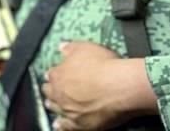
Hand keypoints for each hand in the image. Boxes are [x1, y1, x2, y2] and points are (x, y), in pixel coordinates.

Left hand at [42, 41, 157, 130]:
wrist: (120, 87)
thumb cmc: (104, 65)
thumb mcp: (84, 48)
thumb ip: (70, 48)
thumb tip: (61, 47)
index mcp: (58, 75)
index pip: (51, 75)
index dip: (55, 75)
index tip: (57, 75)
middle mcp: (59, 94)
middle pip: (50, 93)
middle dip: (51, 91)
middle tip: (54, 90)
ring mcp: (68, 111)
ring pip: (55, 110)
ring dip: (54, 107)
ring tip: (53, 106)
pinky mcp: (79, 125)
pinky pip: (66, 127)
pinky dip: (62, 126)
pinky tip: (59, 125)